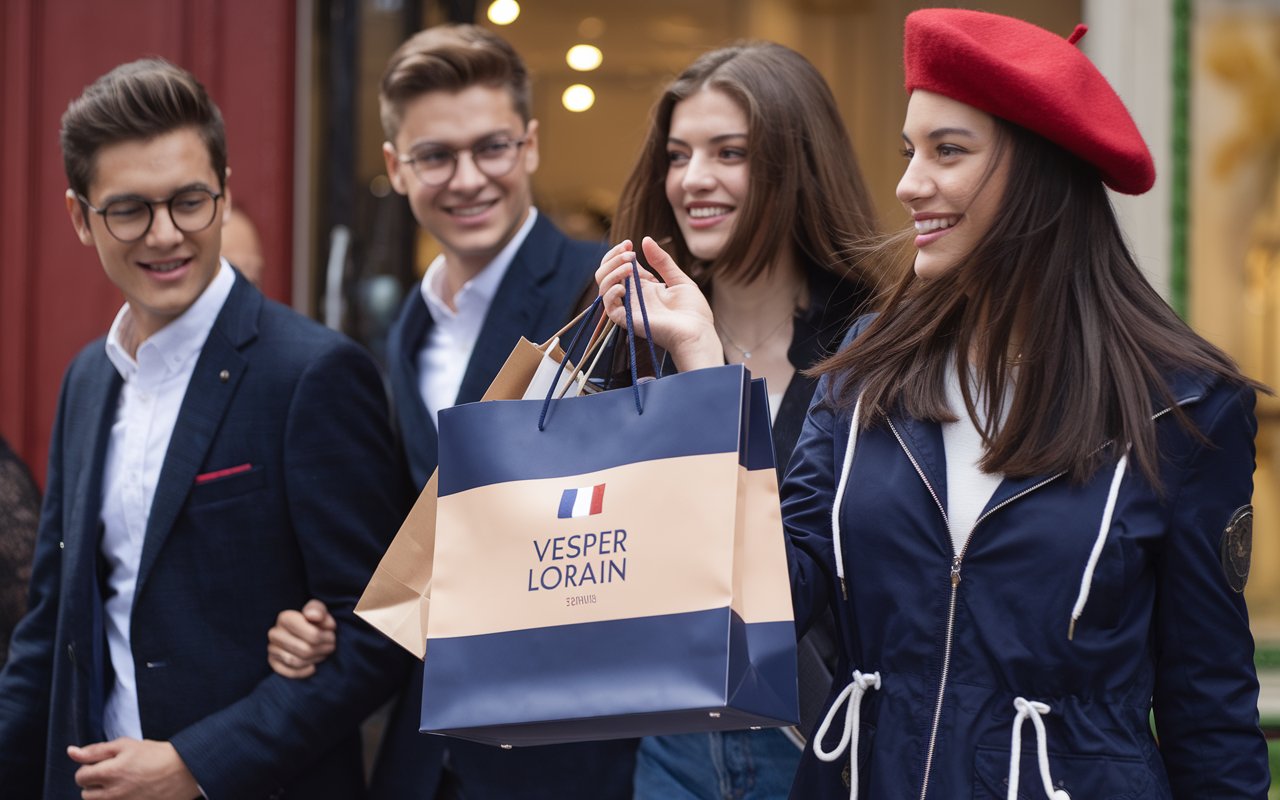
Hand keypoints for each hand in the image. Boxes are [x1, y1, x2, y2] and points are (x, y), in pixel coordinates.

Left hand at [69, 738, 199, 799]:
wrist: (184, 771)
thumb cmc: (156, 755)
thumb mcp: (126, 745)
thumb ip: (96, 750)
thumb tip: (71, 752)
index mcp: (109, 773)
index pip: (80, 776)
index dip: (90, 768)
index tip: (104, 764)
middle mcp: (112, 794)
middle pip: (86, 794)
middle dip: (95, 784)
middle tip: (115, 774)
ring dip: (104, 795)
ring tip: (122, 784)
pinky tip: (130, 792)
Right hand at [267, 598, 335, 677]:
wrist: (304, 631)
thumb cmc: (314, 620)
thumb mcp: (319, 611)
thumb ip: (318, 610)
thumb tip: (312, 616)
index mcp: (285, 618)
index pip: (313, 635)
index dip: (326, 638)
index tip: (332, 635)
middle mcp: (275, 633)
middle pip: (305, 650)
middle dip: (322, 650)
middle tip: (331, 646)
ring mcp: (271, 648)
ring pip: (297, 662)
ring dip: (314, 660)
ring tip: (323, 654)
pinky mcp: (272, 662)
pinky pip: (289, 672)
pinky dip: (304, 672)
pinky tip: (313, 667)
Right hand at [595, 237, 721, 371]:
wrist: (697, 333)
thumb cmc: (693, 311)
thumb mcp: (678, 279)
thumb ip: (661, 261)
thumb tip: (645, 239)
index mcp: (644, 287)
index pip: (619, 267)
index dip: (619, 253)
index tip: (629, 243)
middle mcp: (633, 296)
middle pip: (606, 274)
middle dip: (612, 259)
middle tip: (630, 253)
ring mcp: (629, 308)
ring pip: (604, 286)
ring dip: (612, 271)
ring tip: (629, 266)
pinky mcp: (628, 320)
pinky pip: (609, 305)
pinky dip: (612, 291)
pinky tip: (624, 285)